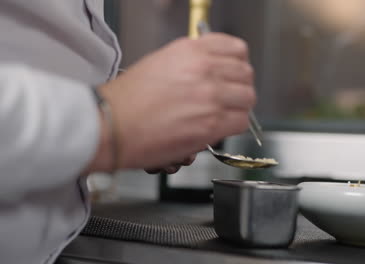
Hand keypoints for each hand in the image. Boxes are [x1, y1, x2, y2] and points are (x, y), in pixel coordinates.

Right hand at [88, 33, 254, 171]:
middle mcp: (204, 69)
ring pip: (248, 98)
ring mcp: (211, 96)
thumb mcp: (160, 63)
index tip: (233, 71)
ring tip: (224, 113)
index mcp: (191, 50)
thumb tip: (212, 70)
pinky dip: (233, 125)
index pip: (237, 48)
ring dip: (238, 106)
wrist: (112, 124)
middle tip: (229, 96)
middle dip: (239, 86)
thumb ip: (191, 63)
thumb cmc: (128, 100)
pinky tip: (218, 126)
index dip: (237, 63)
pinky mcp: (212, 124)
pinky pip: (241, 121)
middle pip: (246, 74)